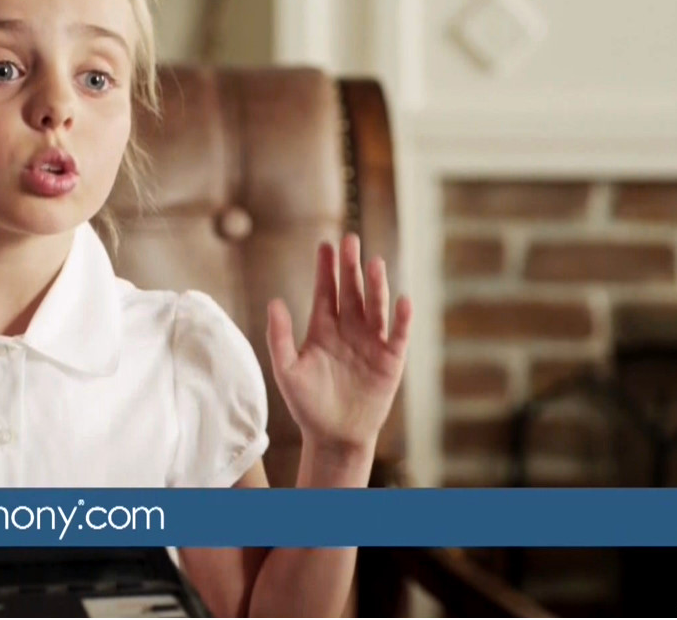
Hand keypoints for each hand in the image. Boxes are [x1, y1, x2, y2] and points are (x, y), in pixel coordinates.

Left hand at [265, 233, 411, 454]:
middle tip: (350, 240)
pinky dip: (401, 318)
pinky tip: (402, 300)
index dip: (326, 269)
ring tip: (374, 261)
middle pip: (351, 291)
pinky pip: (398, 334)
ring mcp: (371, 342)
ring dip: (375, 285)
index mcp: (322, 329)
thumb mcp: (287, 370)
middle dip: (350, 267)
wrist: (334, 436)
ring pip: (375, 306)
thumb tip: (274, 301)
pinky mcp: (390, 360)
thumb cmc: (307, 405)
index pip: (325, 292)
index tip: (325, 245)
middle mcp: (348, 330)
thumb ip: (280, 337)